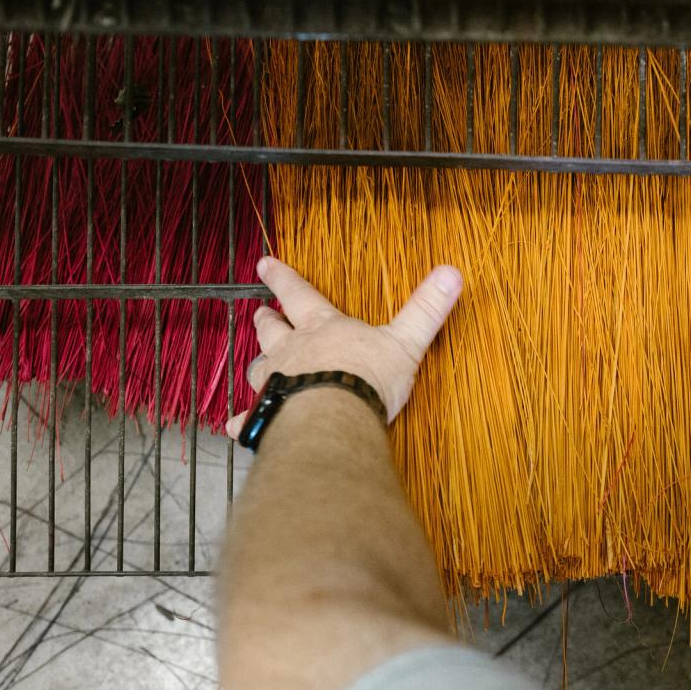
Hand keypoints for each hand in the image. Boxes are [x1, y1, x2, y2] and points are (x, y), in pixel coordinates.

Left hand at [225, 256, 463, 437]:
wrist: (334, 419)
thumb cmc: (367, 379)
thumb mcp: (406, 341)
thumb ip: (426, 309)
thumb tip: (452, 273)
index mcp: (322, 329)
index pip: (300, 294)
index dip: (283, 278)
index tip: (264, 263)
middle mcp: (292, 351)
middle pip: (272, 330)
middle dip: (267, 320)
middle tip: (259, 312)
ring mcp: (276, 383)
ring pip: (259, 368)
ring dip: (258, 364)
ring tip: (255, 364)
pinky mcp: (268, 416)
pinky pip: (251, 418)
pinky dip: (244, 421)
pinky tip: (238, 426)